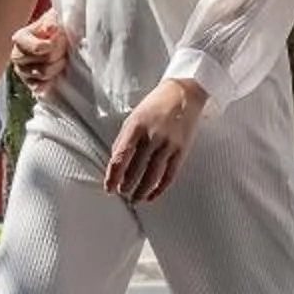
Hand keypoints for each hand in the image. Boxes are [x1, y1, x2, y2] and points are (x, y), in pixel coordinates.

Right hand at [9, 16, 71, 94]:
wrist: (52, 39)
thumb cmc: (52, 28)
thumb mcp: (52, 19)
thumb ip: (51, 21)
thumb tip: (51, 28)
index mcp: (20, 38)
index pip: (37, 48)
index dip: (52, 45)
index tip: (60, 38)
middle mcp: (16, 55)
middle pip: (43, 61)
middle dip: (58, 55)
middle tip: (64, 48)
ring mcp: (21, 71)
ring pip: (43, 73)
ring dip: (57, 66)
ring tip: (61, 58)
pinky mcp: (28, 83)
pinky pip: (39, 87)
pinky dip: (49, 82)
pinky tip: (55, 75)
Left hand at [103, 79, 205, 203]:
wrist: (184, 94)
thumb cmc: (156, 104)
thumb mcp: (134, 117)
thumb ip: (124, 139)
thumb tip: (116, 161)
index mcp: (136, 127)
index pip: (120, 157)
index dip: (113, 176)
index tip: (109, 187)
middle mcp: (152, 136)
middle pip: (135, 169)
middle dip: (126, 185)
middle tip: (121, 192)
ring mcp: (168, 144)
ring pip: (152, 176)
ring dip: (141, 191)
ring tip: (134, 199)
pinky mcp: (181, 150)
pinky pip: (169, 175)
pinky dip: (159, 188)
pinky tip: (152, 195)